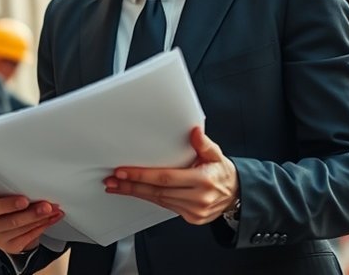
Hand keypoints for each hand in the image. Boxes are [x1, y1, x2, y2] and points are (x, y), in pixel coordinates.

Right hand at [0, 195, 64, 253]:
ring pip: (23, 229)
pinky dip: (43, 227)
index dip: (9, 204)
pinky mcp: (10, 247)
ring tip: (54, 211)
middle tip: (47, 206)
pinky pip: (29, 237)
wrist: (3, 225)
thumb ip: (9, 193)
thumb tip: (32, 188)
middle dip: (33, 213)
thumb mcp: (0, 197)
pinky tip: (51, 219)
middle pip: (12, 221)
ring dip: (42, 219)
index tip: (25, 200)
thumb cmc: (2, 207)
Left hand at [103, 126, 238, 224]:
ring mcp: (194, 211)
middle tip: (112, 180)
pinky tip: (136, 192)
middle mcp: (198, 198)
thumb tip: (194, 131)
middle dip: (131, 186)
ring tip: (117, 186)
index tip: (124, 171)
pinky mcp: (190, 218)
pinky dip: (149, 199)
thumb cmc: (222, 173)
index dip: (142, 175)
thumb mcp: (216, 154)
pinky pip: (165, 207)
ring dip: (136, 193)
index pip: (165, 178)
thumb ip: (203, 143)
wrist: (236, 195)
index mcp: (203, 181)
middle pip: (157, 192)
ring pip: (158, 201)